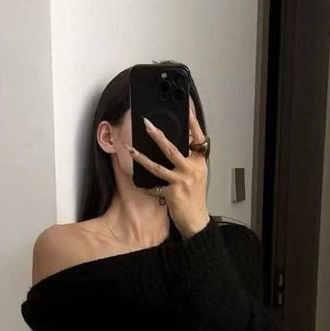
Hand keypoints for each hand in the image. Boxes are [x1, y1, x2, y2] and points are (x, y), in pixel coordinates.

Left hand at [125, 108, 209, 238]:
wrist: (196, 220)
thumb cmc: (195, 198)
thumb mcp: (197, 175)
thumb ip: (188, 160)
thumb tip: (176, 145)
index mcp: (200, 162)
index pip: (198, 138)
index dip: (193, 123)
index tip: (187, 110)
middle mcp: (192, 169)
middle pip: (172, 148)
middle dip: (157, 135)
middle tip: (146, 124)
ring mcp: (183, 181)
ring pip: (157, 166)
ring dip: (141, 157)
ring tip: (129, 148)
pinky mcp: (173, 193)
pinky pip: (154, 187)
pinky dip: (146, 187)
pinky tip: (138, 184)